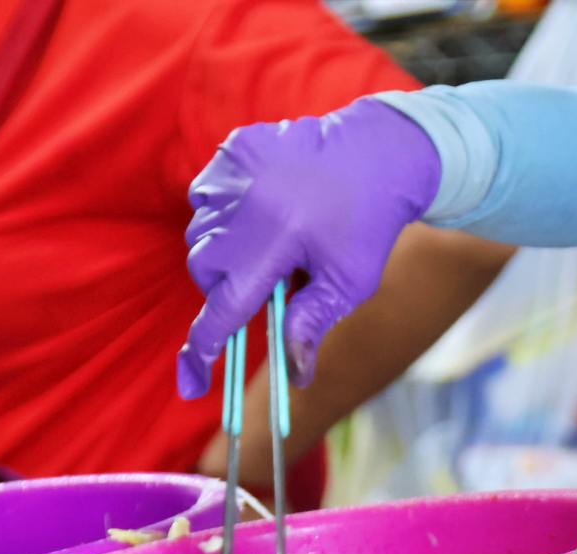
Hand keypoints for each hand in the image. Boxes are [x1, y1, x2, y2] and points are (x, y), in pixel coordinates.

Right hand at [179, 97, 443, 398]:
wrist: (381, 153)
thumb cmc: (369, 225)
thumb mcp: (349, 283)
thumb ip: (312, 325)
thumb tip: (294, 378)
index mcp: (276, 239)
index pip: (226, 305)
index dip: (206, 346)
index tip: (194, 381)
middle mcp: (246, 202)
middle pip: (204, 269)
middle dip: (223, 287)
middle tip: (259, 287)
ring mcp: (235, 169)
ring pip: (200, 230)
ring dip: (223, 249)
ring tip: (270, 241)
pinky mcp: (234, 148)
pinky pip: (208, 192)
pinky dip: (224, 211)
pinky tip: (263, 208)